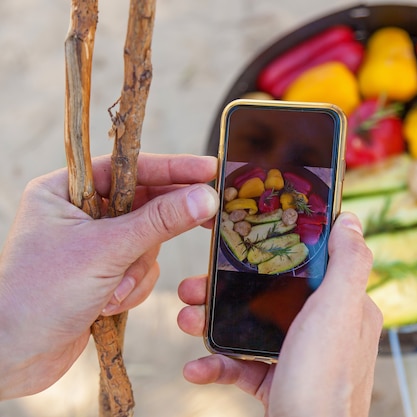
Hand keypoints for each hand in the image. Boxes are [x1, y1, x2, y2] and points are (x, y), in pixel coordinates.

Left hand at [0, 153, 218, 399]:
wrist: (13, 356)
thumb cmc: (42, 294)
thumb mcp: (106, 251)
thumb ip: (159, 222)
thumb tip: (205, 197)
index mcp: (65, 191)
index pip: (128, 168)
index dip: (172, 169)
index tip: (209, 169)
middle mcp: (78, 213)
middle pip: (143, 206)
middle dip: (154, 232)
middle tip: (207, 219)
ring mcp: (92, 245)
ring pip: (146, 242)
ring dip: (137, 270)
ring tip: (113, 290)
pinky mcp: (102, 274)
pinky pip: (140, 269)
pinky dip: (132, 288)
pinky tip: (106, 305)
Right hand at [178, 212, 382, 416]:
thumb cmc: (324, 380)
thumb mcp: (338, 311)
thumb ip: (348, 264)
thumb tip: (351, 221)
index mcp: (346, 307)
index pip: (309, 264)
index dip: (274, 250)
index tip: (240, 243)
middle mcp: (326, 330)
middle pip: (272, 295)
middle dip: (228, 290)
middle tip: (194, 287)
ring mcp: (302, 358)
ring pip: (253, 328)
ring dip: (214, 323)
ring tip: (185, 319)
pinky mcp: (280, 384)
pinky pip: (245, 366)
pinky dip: (218, 364)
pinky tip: (195, 367)